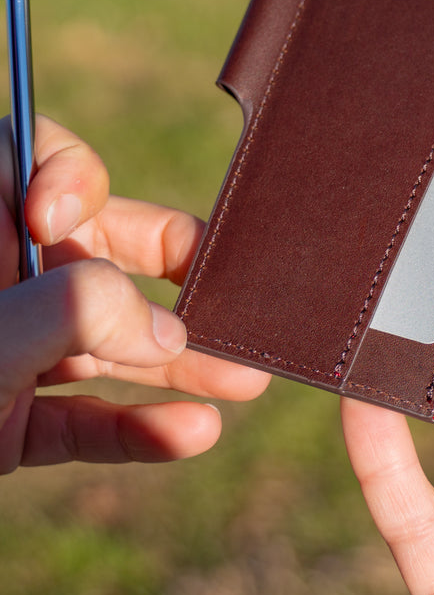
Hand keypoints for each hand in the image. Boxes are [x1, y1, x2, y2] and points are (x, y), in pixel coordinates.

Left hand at [0, 116, 268, 472]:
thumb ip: (79, 310)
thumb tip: (170, 334)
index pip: (30, 158)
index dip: (69, 173)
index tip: (61, 219)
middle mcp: (1, 285)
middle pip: (102, 258)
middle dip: (178, 287)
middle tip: (241, 305)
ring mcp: (6, 356)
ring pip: (104, 345)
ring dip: (178, 367)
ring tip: (248, 382)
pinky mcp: (5, 424)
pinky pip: (80, 420)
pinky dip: (134, 431)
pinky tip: (191, 435)